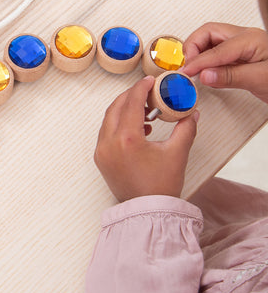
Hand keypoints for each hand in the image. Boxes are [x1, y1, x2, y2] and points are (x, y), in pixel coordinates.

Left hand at [94, 76, 198, 201]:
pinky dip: (119, 124)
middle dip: (130, 96)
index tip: (150, 81)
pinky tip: (139, 127)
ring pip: (109, 119)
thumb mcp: (177, 153)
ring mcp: (101, 151)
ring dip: (124, 110)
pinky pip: (106, 133)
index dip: (141, 88)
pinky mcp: (100, 159)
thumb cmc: (161, 186)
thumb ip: (185, 128)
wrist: (147, 212)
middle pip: (115, 107)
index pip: (130, 103)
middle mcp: (108, 143)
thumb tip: (192, 112)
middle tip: (147, 93)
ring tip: (146, 111)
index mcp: (126, 140)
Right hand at [183, 23, 267, 103]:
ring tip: (192, 68)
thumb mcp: (261, 80)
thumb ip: (231, 76)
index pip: (215, 49)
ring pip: (209, 40)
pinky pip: (215, 51)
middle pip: (207, 33)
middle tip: (187, 66)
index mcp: (250, 39)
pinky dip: (204, 59)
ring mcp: (241, 45)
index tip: (185, 74)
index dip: (197, 62)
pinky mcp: (240, 56)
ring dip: (197, 52)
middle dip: (192, 47)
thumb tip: (205, 74)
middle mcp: (244, 38)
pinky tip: (203, 70)